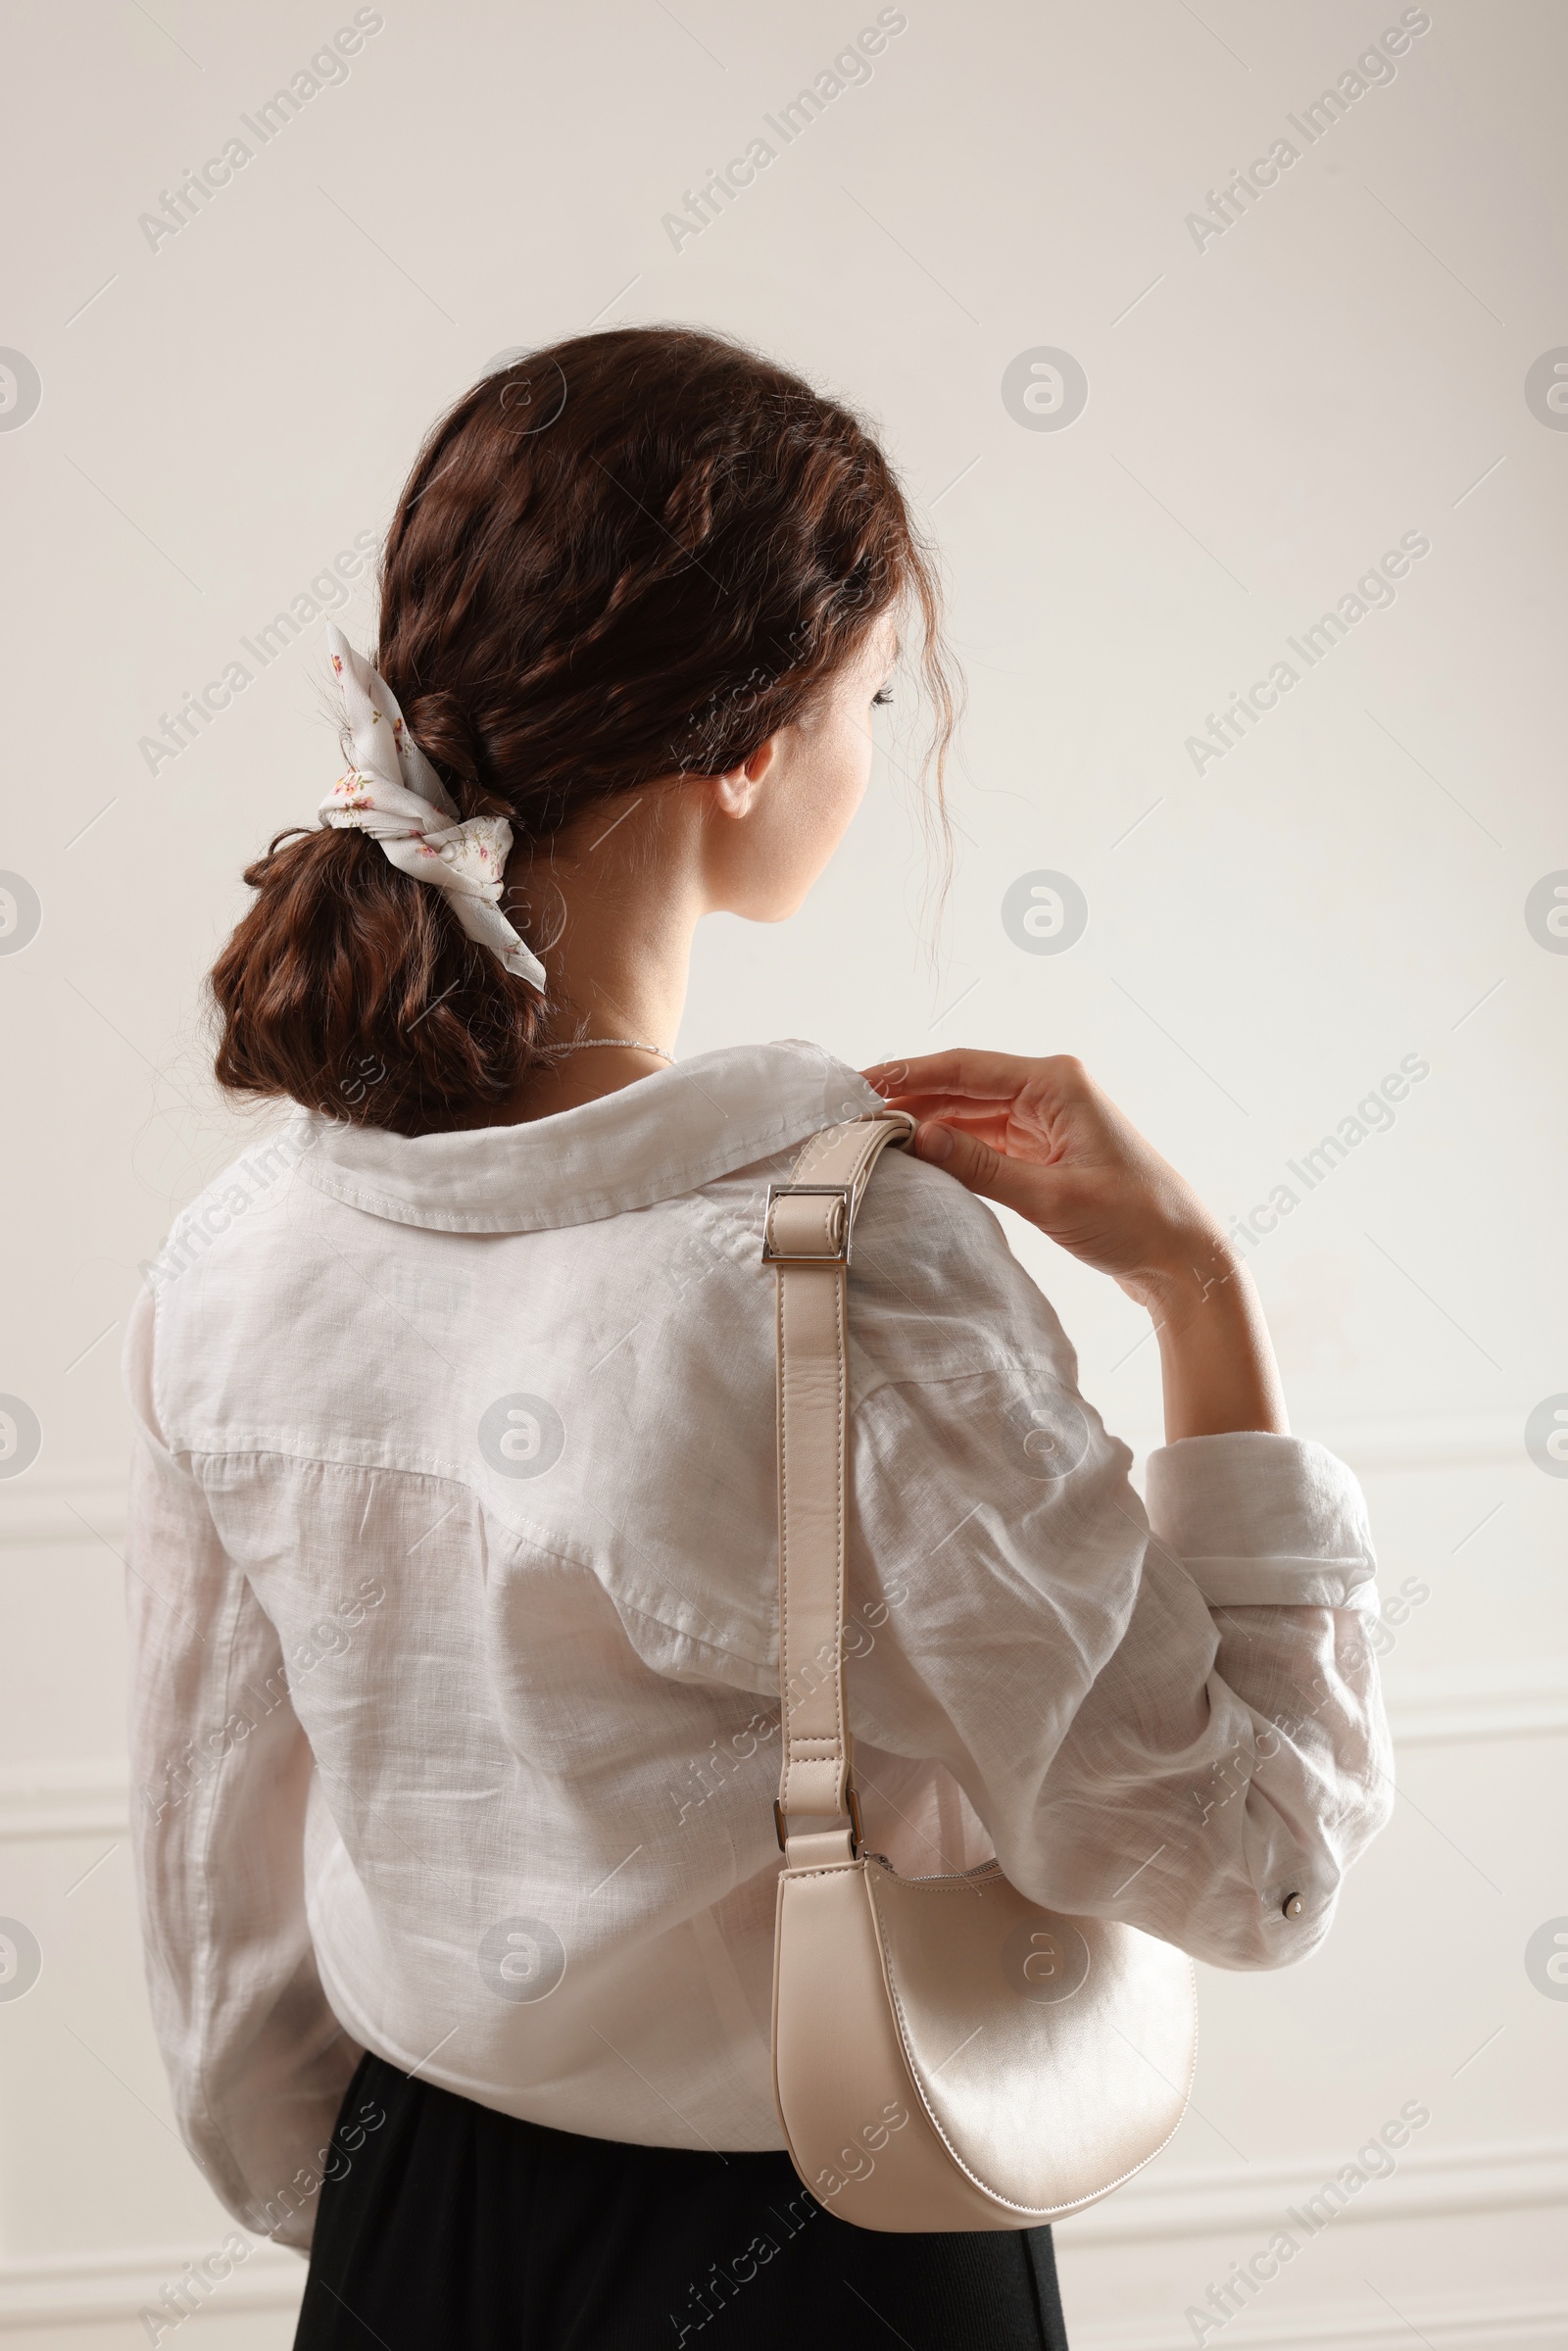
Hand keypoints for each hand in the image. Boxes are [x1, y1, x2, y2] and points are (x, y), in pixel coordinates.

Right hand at [862, 1049, 1223, 1308]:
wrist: (1182, 1259)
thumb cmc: (1133, 1221)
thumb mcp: (1050, 1197)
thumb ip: (981, 1165)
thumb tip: (918, 1137)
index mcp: (1056, 1083)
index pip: (964, 1068)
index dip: (908, 1075)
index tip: (860, 1085)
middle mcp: (1050, 1091)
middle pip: (962, 1085)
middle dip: (909, 1098)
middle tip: (853, 1114)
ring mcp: (1047, 1120)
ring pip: (970, 1112)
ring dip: (927, 1123)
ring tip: (874, 1137)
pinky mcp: (1045, 1150)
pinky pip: (985, 1139)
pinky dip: (951, 1147)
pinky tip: (917, 1157)